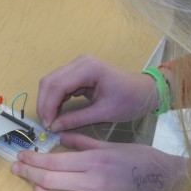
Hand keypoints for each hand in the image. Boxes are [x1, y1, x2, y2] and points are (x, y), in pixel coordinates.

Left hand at [11, 133, 186, 190]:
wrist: (163, 178)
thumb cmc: (137, 158)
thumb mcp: (108, 143)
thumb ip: (81, 140)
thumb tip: (59, 135)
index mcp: (92, 161)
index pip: (53, 160)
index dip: (33, 158)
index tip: (21, 156)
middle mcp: (91, 181)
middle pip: (51, 179)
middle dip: (29, 173)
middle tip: (16, 169)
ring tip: (34, 189)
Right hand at [37, 54, 158, 130]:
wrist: (145, 92)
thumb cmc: (130, 101)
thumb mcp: (104, 113)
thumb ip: (76, 119)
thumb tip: (54, 127)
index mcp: (88, 69)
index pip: (57, 86)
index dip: (48, 106)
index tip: (48, 125)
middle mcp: (79, 63)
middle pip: (49, 81)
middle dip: (44, 104)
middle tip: (46, 124)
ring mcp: (78, 66)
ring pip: (51, 82)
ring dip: (47, 102)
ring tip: (51, 120)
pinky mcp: (78, 73)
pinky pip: (58, 85)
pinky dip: (54, 99)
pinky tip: (56, 113)